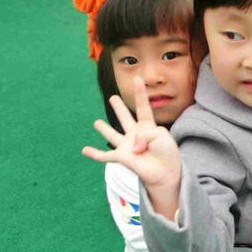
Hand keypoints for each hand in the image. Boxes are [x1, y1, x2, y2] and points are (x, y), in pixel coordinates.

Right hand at [82, 77, 181, 218]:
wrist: (166, 172)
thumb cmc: (167, 154)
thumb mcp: (160, 136)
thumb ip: (143, 134)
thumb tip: (130, 146)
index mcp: (148, 126)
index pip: (143, 107)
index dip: (140, 93)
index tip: (138, 78)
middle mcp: (136, 134)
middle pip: (125, 118)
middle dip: (119, 108)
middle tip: (112, 97)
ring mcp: (127, 145)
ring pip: (113, 135)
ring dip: (104, 129)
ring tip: (96, 123)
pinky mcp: (121, 157)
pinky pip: (105, 155)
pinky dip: (94, 154)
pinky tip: (84, 150)